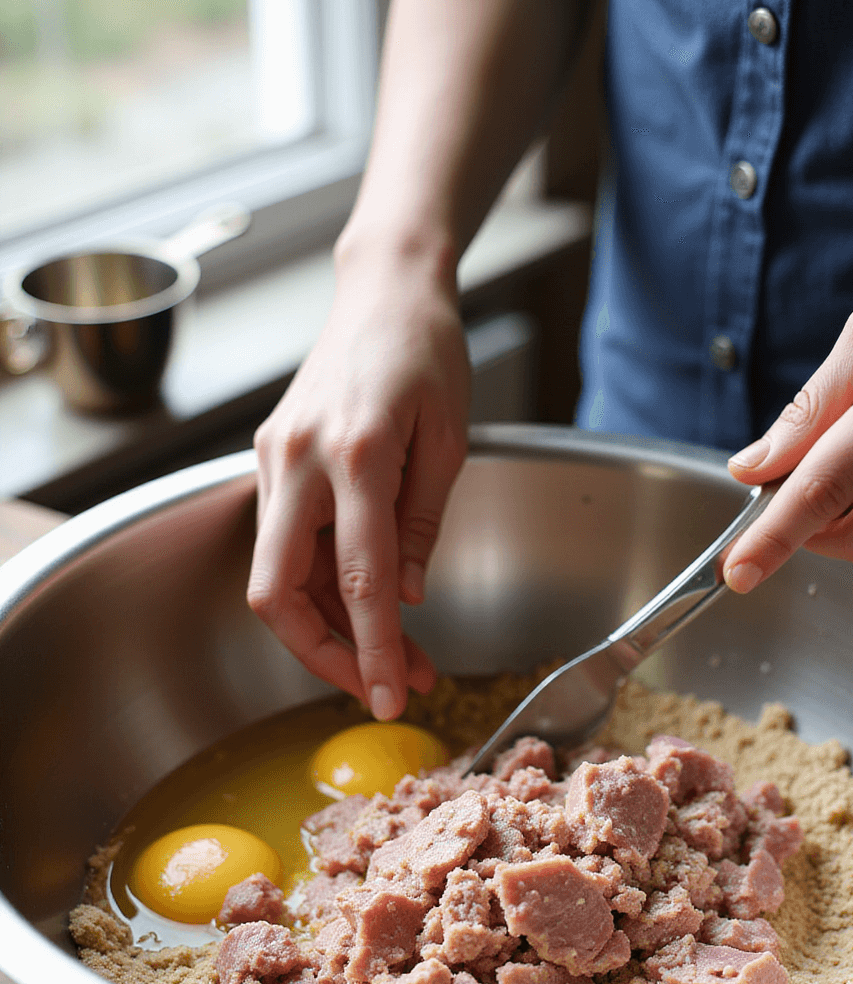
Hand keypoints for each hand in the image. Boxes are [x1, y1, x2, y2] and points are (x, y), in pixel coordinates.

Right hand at [246, 227, 470, 718]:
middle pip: (279, 593)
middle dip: (325, 656)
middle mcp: (300, 459)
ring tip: (398, 655)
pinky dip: (320, 587)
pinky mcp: (270, 459)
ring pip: (277, 577)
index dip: (372, 649)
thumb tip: (405, 598)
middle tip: (381, 688)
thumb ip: (421, 525)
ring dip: (330, 628)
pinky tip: (368, 608)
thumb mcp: (450, 441)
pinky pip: (284, 545)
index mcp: (357, 453)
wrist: (384, 289)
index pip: (357, 580)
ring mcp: (275, 458)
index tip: (389, 695)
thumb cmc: (427, 351)